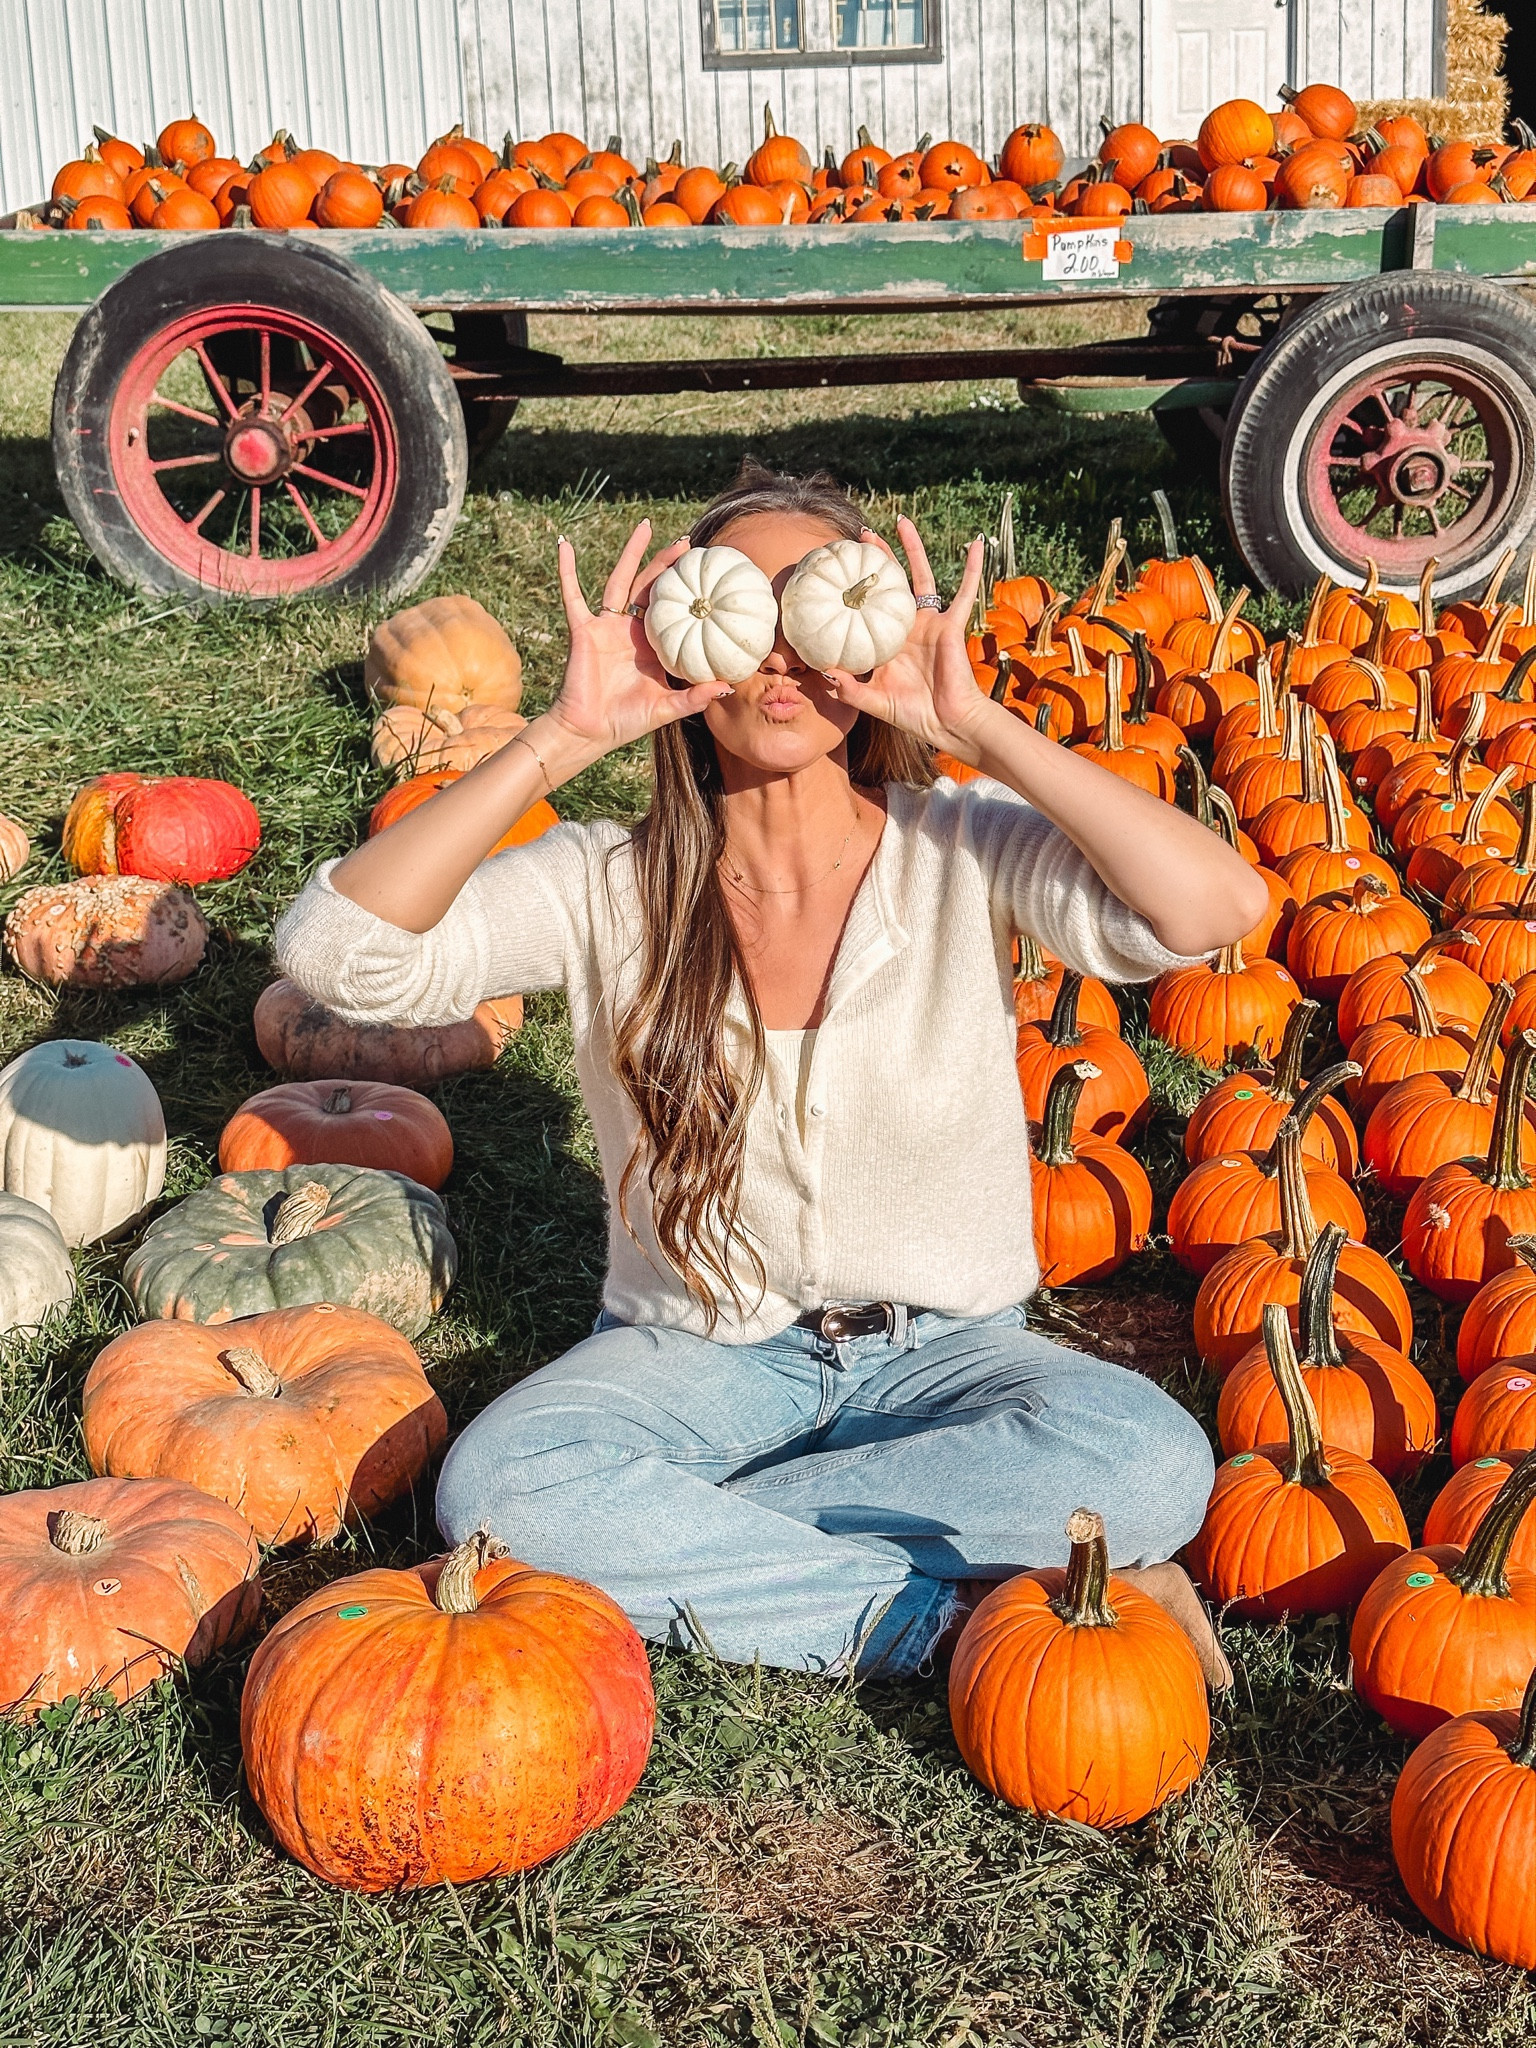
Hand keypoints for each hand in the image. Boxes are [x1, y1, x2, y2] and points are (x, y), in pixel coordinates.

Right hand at [547, 521, 732, 753]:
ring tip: (646, 527)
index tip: (707, 573)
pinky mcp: (583, 628)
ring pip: (621, 580)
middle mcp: (630, 630)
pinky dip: (567, 570)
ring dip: (632, 553)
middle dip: (667, 564)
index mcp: (651, 645)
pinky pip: (573, 594)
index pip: (674, 611)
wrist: (589, 730)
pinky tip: (565, 546)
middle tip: (688, 543)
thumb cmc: (625, 721)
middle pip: (651, 587)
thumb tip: (727, 686)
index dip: (688, 593)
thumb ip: (694, 697)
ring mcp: (606, 626)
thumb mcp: (666, 708)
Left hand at [819, 519, 990, 760]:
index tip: (838, 567)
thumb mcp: (873, 702)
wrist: (947, 723)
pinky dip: (973, 568)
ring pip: (921, 577)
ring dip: (912, 549)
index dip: (855, 588)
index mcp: (888, 642)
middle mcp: (907, 627)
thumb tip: (823, 671)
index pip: (867, 608)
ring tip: (901, 522)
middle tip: (862, 534)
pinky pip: (966, 591)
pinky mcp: (952, 625)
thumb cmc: (913, 714)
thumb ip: (849, 689)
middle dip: (878, 558)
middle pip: (890, 583)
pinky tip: (977, 543)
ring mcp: (930, 623)